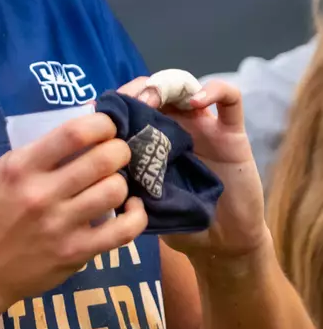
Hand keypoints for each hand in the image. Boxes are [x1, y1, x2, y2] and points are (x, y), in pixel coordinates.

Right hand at [0, 112, 147, 314]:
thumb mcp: (5, 172)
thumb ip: (41, 152)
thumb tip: (89, 127)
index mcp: (21, 167)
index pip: (74, 132)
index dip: (102, 123)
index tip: (106, 127)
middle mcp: (41, 194)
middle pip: (103, 159)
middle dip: (119, 150)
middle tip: (116, 154)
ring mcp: (61, 225)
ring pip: (115, 190)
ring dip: (122, 181)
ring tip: (114, 182)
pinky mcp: (76, 252)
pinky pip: (124, 230)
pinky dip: (135, 214)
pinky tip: (130, 207)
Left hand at [120, 76, 267, 261]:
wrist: (222, 243)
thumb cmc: (180, 223)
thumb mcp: (145, 202)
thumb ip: (126, 182)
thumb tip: (96, 168)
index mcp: (151, 140)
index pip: (131, 105)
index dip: (117, 103)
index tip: (105, 114)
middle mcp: (176, 127)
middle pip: (156, 88)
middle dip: (139, 89)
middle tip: (131, 103)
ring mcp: (205, 126)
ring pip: (186, 85)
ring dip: (167, 84)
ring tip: (154, 99)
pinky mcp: (232, 133)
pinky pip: (230, 99)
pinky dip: (212, 91)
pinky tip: (195, 102)